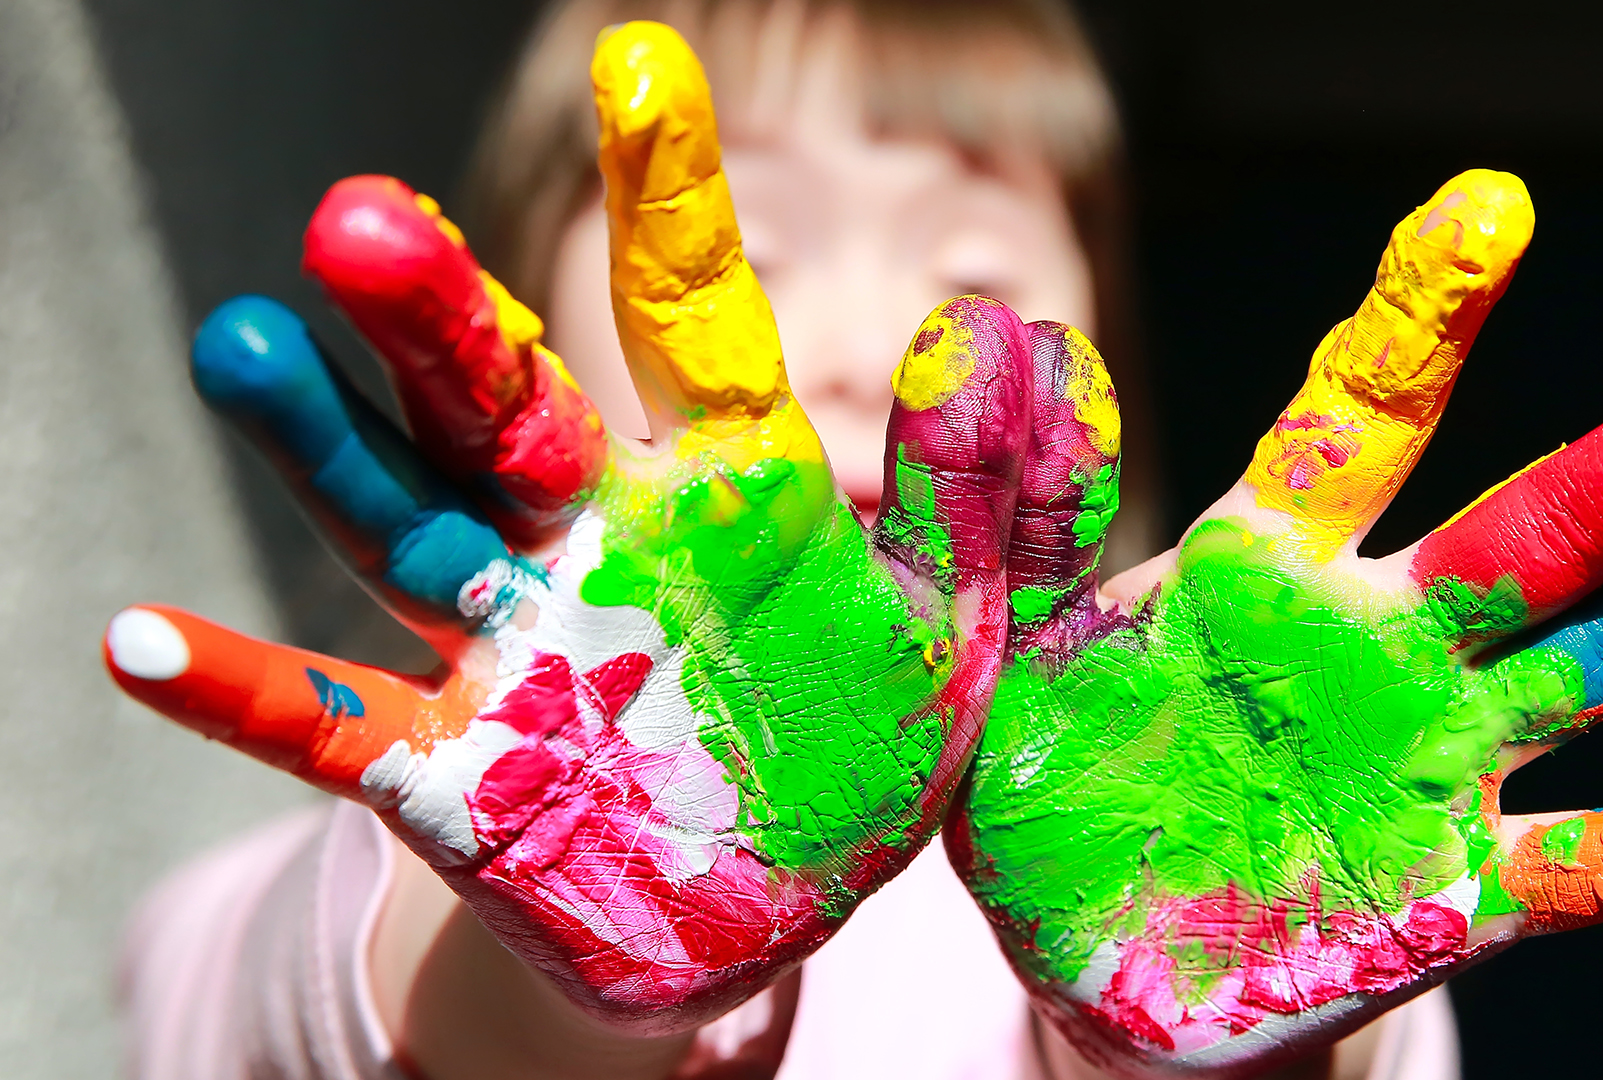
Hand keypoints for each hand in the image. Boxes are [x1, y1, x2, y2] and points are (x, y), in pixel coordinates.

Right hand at [104, 23, 1026, 1031]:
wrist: (766, 908)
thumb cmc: (855, 741)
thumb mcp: (958, 620)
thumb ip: (991, 492)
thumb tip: (1012, 325)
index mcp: (732, 490)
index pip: (690, 320)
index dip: (669, 202)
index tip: (640, 68)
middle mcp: (600, 540)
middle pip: (508, 408)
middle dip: (443, 323)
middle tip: (362, 216)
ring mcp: (519, 649)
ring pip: (408, 528)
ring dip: (326, 447)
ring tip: (244, 345)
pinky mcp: (464, 777)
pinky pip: (340, 731)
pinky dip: (250, 696)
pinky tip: (145, 642)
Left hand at [947, 170, 1602, 1077]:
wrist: (1087, 960)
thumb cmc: (1051, 784)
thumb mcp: (998, 644)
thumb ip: (1008, 513)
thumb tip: (1003, 340)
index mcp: (1265, 568)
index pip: (1360, 416)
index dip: (1422, 319)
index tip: (1488, 210)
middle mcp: (1378, 646)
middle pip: (1534, 527)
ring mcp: (1431, 761)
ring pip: (1598, 660)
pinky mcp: (1450, 891)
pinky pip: (1596, 865)